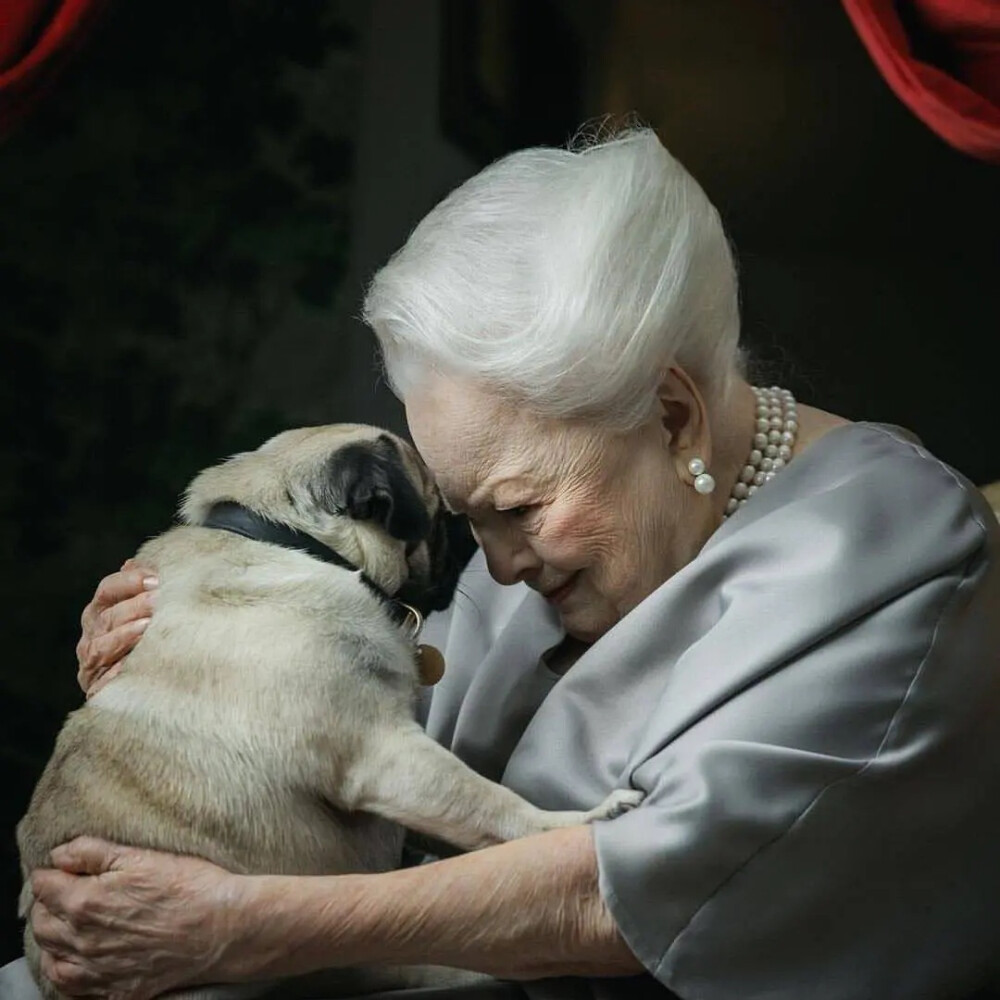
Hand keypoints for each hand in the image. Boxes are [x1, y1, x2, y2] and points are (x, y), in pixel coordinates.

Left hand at [30, 838, 246, 998]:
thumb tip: (58, 854)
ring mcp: (96, 971)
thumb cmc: (189, 886)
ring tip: (68, 922)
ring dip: (52, 936)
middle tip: (66, 890)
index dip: (51, 872)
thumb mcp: (142, 855)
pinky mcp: (113, 990)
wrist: (222, 929)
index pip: (43, 886)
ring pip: (49, 956)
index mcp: (86, 902)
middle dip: (47, 903)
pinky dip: (64, 970)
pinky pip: (68, 987)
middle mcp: (83, 941)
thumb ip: (92, 851)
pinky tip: (75, 958)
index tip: (62, 867)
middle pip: (40, 922)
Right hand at [77, 559, 157, 696]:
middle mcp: (92, 634)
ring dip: (124, 636)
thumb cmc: (148, 638)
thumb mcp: (146, 609)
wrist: (147, 686)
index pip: (109, 589)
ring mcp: (91, 663)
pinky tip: (132, 665)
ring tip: (147, 627)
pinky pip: (103, 682)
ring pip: (101, 647)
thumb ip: (141, 587)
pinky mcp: (96, 689)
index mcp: (101, 610)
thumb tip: (134, 563)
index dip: (130, 582)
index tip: (157, 579)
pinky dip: (116, 673)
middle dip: (134, 607)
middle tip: (159, 601)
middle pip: (108, 616)